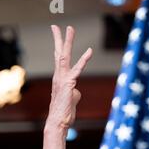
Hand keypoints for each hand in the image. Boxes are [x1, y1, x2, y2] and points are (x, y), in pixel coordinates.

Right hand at [42, 25, 91, 148]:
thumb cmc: (64, 112)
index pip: (59, 59)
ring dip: (68, 42)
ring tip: (70, 28)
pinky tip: (90, 50)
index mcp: (59, 78)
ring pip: (64, 57)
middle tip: (60, 26)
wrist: (58, 122)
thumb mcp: (71, 99)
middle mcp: (59, 76)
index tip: (58, 34)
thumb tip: (77, 90)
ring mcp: (62, 79)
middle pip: (59, 54)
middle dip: (60, 39)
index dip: (59, 47)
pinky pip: (77, 69)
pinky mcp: (69, 84)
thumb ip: (74, 91)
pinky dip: (84, 59)